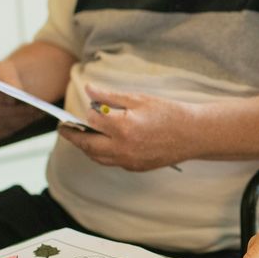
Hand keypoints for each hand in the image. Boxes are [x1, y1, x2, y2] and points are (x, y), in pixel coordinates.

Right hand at [0, 61, 43, 137]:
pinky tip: (37, 115)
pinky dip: (24, 122)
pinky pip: (10, 129)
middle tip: (34, 106)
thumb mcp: (5, 70)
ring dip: (24, 116)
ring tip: (40, 110)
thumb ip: (7, 78)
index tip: (12, 99)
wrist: (4, 87)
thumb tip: (17, 91)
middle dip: (17, 109)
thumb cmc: (3, 76)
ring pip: (5, 121)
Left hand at [56, 84, 192, 170]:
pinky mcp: (136, 167)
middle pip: (88, 145)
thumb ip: (111, 97)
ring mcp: (129, 160)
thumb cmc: (170, 113)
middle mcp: (123, 147)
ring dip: (87, 147)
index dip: (88, 113)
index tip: (84, 109)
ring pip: (98, 157)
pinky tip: (105, 144)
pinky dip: (103, 154)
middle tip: (64, 129)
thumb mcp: (140, 99)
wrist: (194, 134)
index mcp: (123, 127)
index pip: (92, 121)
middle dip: (73, 137)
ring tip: (82, 137)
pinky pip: (112, 162)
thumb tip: (89, 90)